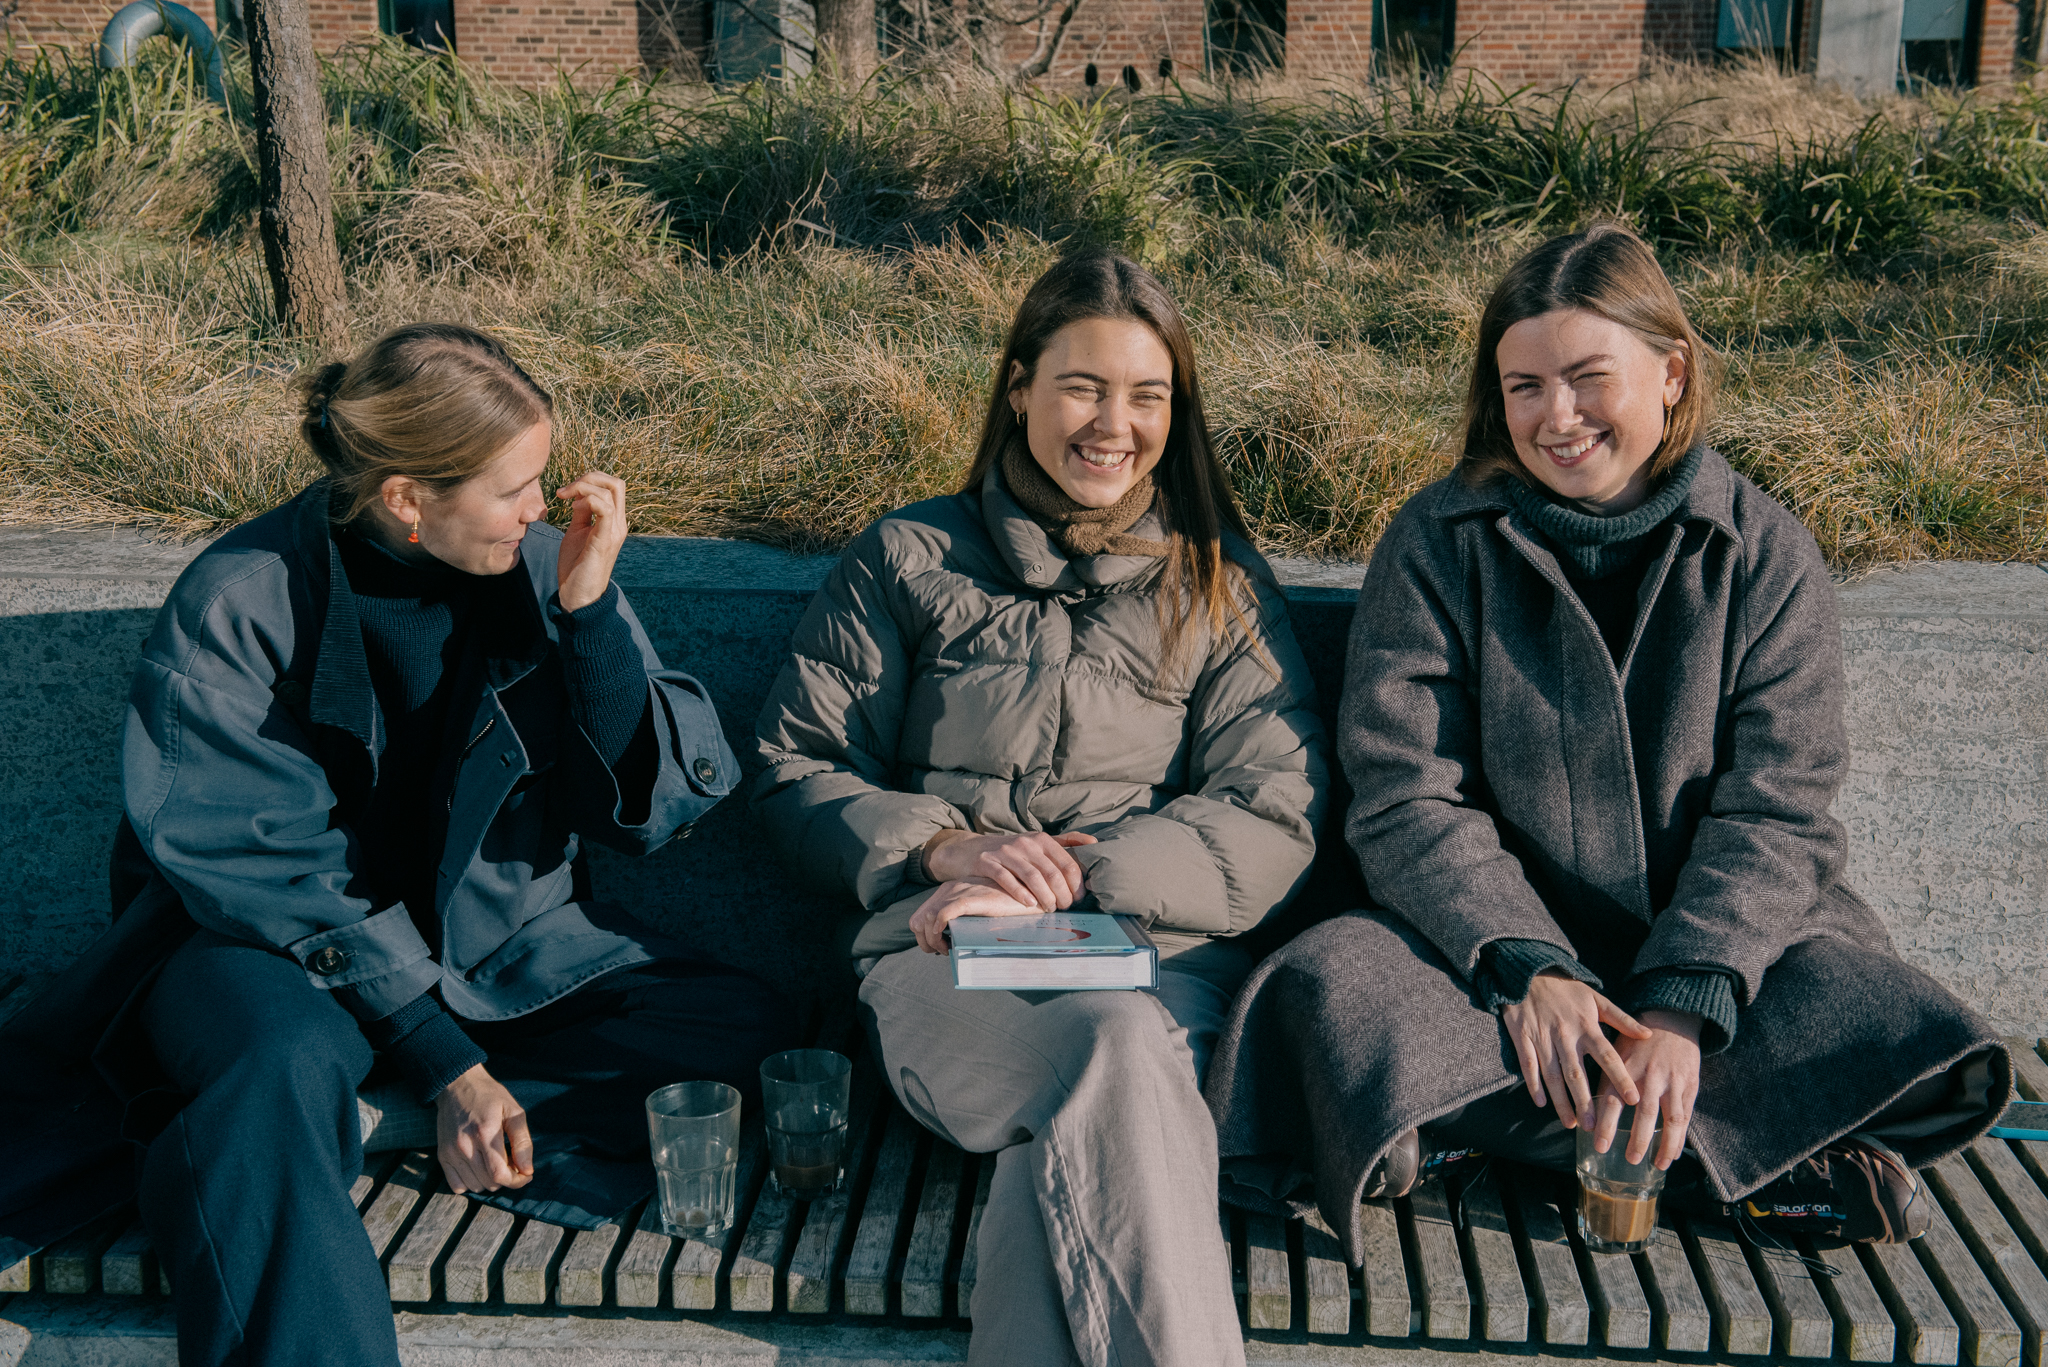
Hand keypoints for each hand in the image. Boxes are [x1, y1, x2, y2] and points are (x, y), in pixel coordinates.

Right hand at [436, 1063, 534, 1192]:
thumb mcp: (514, 1111)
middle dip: (506, 1179)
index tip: (526, 1175)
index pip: (499, 1174)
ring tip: (495, 1163)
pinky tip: (479, 1168)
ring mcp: (451, 1152)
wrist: (457, 1085)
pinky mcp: (442, 1155)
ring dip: (489, 1181)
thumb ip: (522, 1142)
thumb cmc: (490, 1096)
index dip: (516, 1181)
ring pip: (474, 1186)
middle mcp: (465, 1145)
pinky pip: (457, 1185)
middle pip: (488, 1182)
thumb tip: (527, 1171)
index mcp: (485, 1133)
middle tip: (512, 1164)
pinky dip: (470, 1182)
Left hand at [556, 472, 627, 611]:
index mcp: (613, 521)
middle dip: (589, 477)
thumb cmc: (576, 565)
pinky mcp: (605, 540)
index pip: (612, 486)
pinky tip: (572, 510)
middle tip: (566, 490)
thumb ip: (581, 513)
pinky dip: (588, 500)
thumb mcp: (577, 532)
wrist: (579, 596)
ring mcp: (615, 531)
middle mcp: (619, 523)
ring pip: (611, 491)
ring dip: (584, 487)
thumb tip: (578, 496)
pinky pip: (605, 509)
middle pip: (616, 483)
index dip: (589, 480)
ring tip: (564, 497)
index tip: (565, 492)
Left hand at [908, 877, 1045, 954]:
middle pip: (918, 920)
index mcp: (951, 889)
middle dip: (924, 941)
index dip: (925, 936)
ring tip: (947, 950)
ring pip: (925, 919)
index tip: (941, 947)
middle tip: (942, 952)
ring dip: (931, 941)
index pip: (922, 915)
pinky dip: (938, 932)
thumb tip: (955, 940)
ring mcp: (957, 893)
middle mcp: (950, 889)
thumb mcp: (982, 907)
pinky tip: (948, 943)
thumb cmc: (1010, 903)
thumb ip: (967, 916)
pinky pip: (940, 915)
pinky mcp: (968, 899)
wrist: (1030, 893)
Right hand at [922, 829, 1095, 911]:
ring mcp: (1005, 852)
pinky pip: (1007, 878)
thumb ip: (1065, 842)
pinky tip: (1029, 904)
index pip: (1067, 864)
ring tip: (1049, 910)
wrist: (969, 850)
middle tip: (1064, 908)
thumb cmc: (1010, 852)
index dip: (1076, 885)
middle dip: (1062, 894)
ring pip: (1032, 877)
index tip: (1078, 899)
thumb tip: (1094, 841)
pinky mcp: (987, 862)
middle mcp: (1025, 843)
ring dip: (1044, 897)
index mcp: (1041, 839)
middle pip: (1052, 873)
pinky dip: (1020, 893)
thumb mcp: (1036, 842)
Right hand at [1500, 970, 1650, 1131]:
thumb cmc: (1567, 989)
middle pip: (1577, 1074)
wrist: (1529, 973)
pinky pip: (1529, 1066)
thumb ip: (1622, 1019)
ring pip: (1552, 1076)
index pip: (1608, 1057)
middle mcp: (1565, 1035)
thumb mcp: (1597, 999)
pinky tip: (1541, 1103)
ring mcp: (1542, 1038)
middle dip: (1585, 1102)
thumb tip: (1648, 1035)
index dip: (1620, 1078)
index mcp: (1587, 1026)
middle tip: (1594, 1126)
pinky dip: (1534, 1085)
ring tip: (1570, 1123)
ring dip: (1561, 1101)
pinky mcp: (1522, 1038)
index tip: (1633, 1100)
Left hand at [1592, 1009, 1701, 1168]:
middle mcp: (1650, 1075)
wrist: (1673, 1020)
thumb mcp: (1616, 1050)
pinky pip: (1685, 1117)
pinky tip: (1672, 1154)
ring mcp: (1672, 1082)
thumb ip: (1605, 1077)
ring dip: (1662, 1144)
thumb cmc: (1637, 1041)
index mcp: (1625, 1067)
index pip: (1613, 1099)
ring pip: (1669, 1118)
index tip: (1599, 1145)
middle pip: (1644, 1112)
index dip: (1606, 1124)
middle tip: (1628, 1160)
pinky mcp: (1689, 1086)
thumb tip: (1586, 1109)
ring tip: (1655, 1165)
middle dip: (1637, 1139)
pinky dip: (1680, 1138)